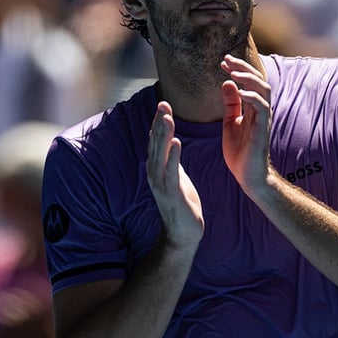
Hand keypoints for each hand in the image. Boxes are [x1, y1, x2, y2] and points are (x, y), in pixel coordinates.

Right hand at [147, 101, 203, 249]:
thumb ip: (171, 160)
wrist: (183, 233)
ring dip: (164, 135)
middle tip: (163, 103)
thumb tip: (170, 142)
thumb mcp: (175, 176)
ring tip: (167, 117)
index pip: (156, 140)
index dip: (158, 122)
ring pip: (161, 154)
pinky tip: (176, 142)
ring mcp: (160, 183)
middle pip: (155, 143)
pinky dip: (173, 155)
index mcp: (157, 168)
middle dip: (159, 123)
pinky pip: (171, 170)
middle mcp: (154, 173)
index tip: (163, 103)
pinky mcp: (171, 192)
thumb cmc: (181, 203)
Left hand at [220, 55, 271, 194]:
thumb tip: (227, 82)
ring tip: (233, 72)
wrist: (247, 175)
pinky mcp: (262, 129)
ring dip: (248, 78)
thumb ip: (230, 103)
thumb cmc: (240, 151)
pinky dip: (252, 97)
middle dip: (243, 67)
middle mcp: (260, 110)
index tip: (223, 61)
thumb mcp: (230, 122)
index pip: (249, 82)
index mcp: (252, 108)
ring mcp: (263, 119)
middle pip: (258, 80)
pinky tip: (240, 92)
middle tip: (226, 60)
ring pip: (264, 90)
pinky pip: (262, 107)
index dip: (237, 69)